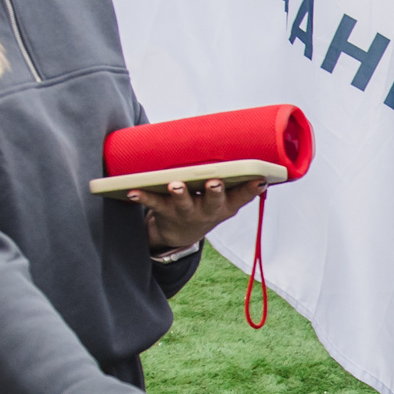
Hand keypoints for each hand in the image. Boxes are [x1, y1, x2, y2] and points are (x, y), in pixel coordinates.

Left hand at [129, 177, 259, 253]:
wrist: (182, 234)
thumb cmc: (208, 205)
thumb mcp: (227, 199)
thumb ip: (239, 182)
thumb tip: (258, 160)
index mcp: (226, 205)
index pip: (243, 196)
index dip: (252, 189)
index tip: (260, 179)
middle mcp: (208, 210)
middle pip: (213, 201)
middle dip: (214, 191)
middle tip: (214, 182)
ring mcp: (186, 212)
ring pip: (183, 203)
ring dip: (180, 193)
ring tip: (175, 184)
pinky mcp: (165, 211)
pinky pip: (153, 203)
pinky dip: (142, 196)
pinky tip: (132, 190)